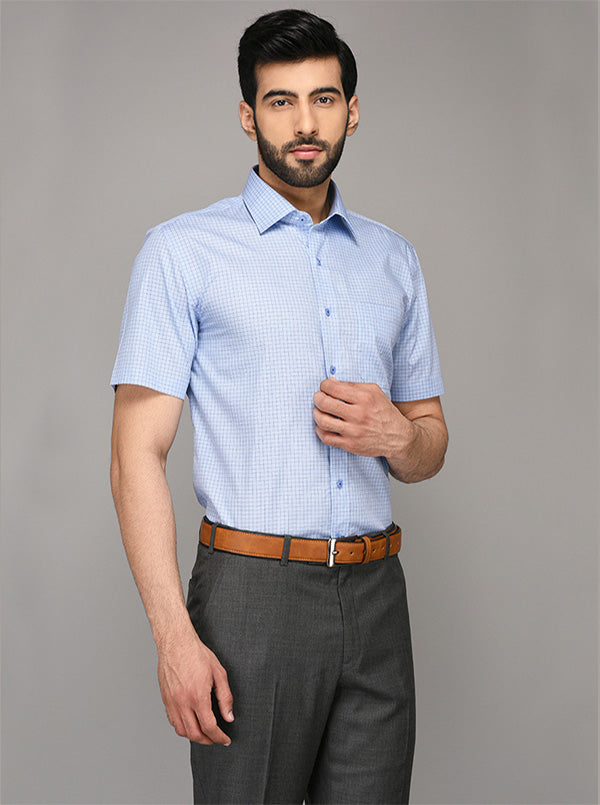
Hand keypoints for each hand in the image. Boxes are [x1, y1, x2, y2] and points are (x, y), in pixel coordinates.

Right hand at [157, 627, 233, 744]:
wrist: (176, 643)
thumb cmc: (197, 654)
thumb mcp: (219, 673)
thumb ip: (225, 697)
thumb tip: (228, 716)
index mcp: (198, 696)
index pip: (209, 727)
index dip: (219, 737)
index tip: (225, 739)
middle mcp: (183, 702)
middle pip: (194, 734)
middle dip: (207, 741)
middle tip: (216, 739)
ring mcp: (172, 702)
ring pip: (181, 730)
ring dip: (194, 736)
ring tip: (204, 733)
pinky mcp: (165, 699)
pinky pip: (173, 720)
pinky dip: (182, 727)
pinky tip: (191, 722)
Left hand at [312, 377, 413, 456]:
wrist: (397, 437)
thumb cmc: (384, 411)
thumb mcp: (374, 392)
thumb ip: (352, 385)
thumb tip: (331, 381)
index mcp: (364, 398)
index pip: (333, 388)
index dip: (324, 386)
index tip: (324, 387)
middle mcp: (358, 415)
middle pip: (324, 403)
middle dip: (317, 398)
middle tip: (318, 397)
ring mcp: (354, 431)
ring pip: (322, 421)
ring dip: (316, 414)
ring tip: (318, 411)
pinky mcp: (350, 445)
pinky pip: (326, 438)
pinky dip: (320, 430)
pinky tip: (323, 425)